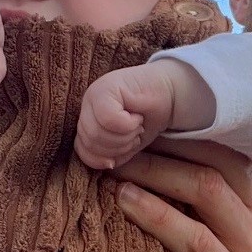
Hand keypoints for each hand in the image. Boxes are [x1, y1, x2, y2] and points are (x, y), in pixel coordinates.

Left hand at [75, 60, 214, 170]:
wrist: (168, 96)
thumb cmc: (147, 121)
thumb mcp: (125, 147)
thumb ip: (108, 157)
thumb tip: (108, 163)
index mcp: (86, 124)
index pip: (83, 152)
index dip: (106, 157)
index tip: (128, 147)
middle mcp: (85, 109)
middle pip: (90, 143)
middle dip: (119, 146)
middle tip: (135, 134)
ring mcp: (92, 97)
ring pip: (97, 132)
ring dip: (125, 135)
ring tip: (137, 125)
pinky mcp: (104, 88)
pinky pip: (108, 118)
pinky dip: (127, 123)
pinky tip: (137, 116)